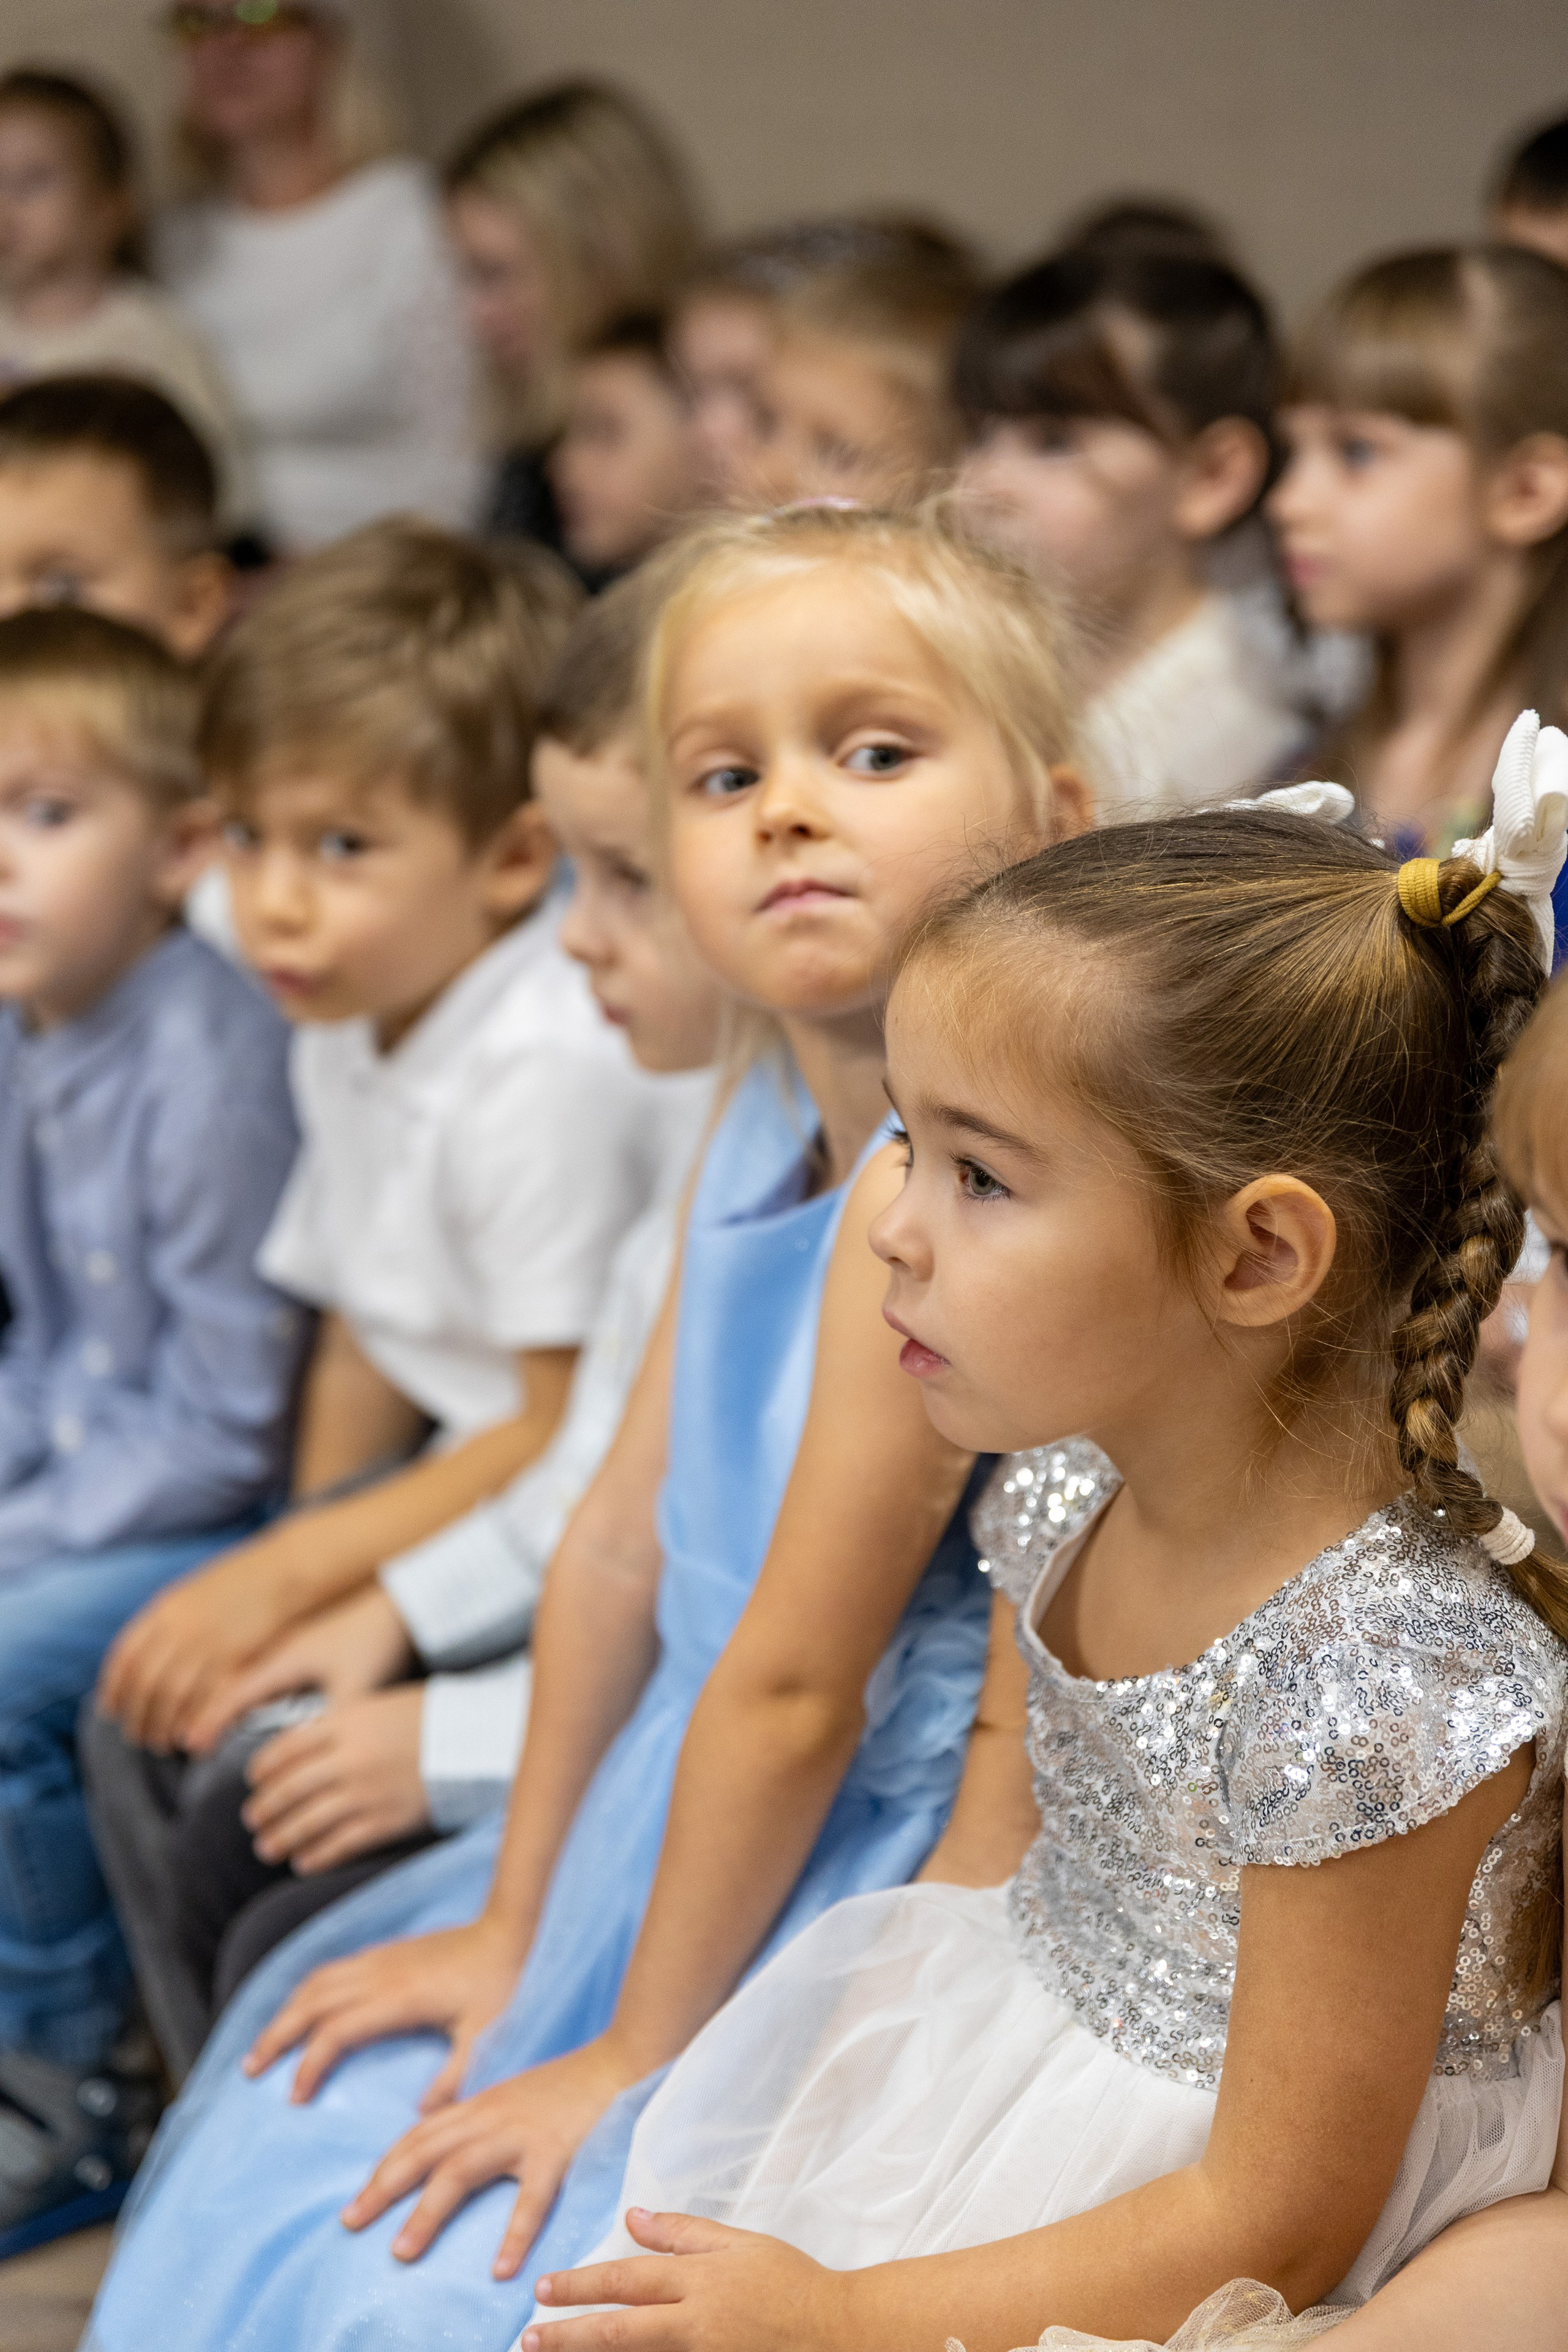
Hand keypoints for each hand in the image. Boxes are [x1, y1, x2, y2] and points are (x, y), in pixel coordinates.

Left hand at [97, 1529, 305, 1752]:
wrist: (286, 1568)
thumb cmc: (240, 1581)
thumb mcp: (190, 1592)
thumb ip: (164, 1622)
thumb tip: (140, 1659)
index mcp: (165, 1609)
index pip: (124, 1657)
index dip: (113, 1689)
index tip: (110, 1711)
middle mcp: (181, 1627)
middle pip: (145, 1683)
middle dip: (136, 1717)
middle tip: (136, 1737)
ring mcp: (209, 1642)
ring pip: (172, 1697)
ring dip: (162, 1726)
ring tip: (161, 1743)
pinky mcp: (238, 1657)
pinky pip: (207, 1698)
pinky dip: (195, 1723)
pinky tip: (190, 1738)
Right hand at [185, 1584, 415, 1755]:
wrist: (399, 1603)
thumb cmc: (376, 1642)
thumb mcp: (355, 1688)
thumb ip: (327, 1725)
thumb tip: (308, 1765)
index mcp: (283, 1659)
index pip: (233, 1693)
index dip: (210, 1721)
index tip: (189, 1747)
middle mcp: (278, 1650)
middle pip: (228, 1683)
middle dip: (204, 1711)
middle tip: (183, 1743)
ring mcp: (289, 1644)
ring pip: (243, 1675)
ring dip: (223, 1700)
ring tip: (203, 1728)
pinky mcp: (303, 1643)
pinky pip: (261, 1669)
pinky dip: (246, 1690)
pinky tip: (248, 1707)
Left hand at [242, 1685, 428, 1873]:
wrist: (477, 1737)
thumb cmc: (431, 1715)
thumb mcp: (379, 1705)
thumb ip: (341, 1724)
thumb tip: (307, 1749)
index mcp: (344, 1722)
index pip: (285, 1749)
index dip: (262, 1769)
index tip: (254, 1781)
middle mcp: (348, 1759)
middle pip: (289, 1789)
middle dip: (264, 1809)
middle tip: (253, 1820)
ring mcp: (365, 1793)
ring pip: (307, 1822)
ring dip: (281, 1838)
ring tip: (268, 1847)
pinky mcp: (384, 1822)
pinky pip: (338, 1845)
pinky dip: (315, 1857)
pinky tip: (303, 1862)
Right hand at [245, 1910, 526, 2102]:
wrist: (513, 1927)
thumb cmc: (504, 1983)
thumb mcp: (487, 2035)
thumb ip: (456, 2077)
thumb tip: (424, 2118)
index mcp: (398, 1998)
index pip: (335, 2032)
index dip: (309, 2065)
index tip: (294, 2097)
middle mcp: (380, 1973)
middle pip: (310, 2002)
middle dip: (276, 2035)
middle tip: (250, 2070)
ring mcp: (381, 1957)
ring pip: (316, 1981)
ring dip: (286, 2011)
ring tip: (264, 2045)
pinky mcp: (388, 1951)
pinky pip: (333, 1969)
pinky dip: (306, 1991)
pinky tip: (302, 2010)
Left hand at [343, 2035, 638, 2275]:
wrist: (622, 2058)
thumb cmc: (570, 2085)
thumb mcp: (514, 2097)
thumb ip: (480, 2120)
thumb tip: (446, 2147)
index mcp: (481, 2105)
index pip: (420, 2136)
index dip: (384, 2168)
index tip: (355, 2203)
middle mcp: (491, 2116)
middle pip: (425, 2151)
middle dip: (383, 2187)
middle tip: (350, 2223)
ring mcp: (521, 2132)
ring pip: (460, 2171)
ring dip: (427, 2212)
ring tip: (400, 2253)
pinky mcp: (556, 2150)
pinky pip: (531, 2197)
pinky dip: (514, 2233)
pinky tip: (500, 2270)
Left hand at [527, 2208, 846, 2349]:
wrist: (837, 2334)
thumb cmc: (789, 2282)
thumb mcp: (738, 2244)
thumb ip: (682, 2232)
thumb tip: (632, 2217)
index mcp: (698, 2280)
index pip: (625, 2280)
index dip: (580, 2284)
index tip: (542, 2288)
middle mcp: (694, 2323)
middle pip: (618, 2329)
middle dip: (567, 2333)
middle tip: (528, 2336)